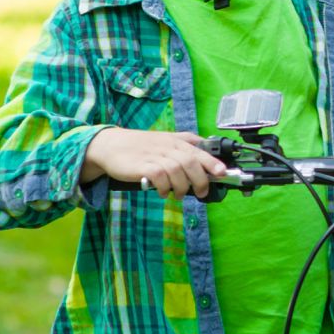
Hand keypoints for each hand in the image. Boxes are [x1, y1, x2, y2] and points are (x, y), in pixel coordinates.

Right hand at [82, 127, 229, 200]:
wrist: (110, 145)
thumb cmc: (140, 145)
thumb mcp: (164, 139)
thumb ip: (183, 144)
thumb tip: (206, 150)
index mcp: (175, 141)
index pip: (199, 150)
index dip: (212, 162)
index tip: (222, 173)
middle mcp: (167, 146)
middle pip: (191, 162)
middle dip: (200, 180)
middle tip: (201, 192)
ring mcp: (155, 155)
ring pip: (177, 171)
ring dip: (182, 186)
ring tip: (179, 194)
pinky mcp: (142, 166)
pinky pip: (160, 177)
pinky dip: (165, 187)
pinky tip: (164, 192)